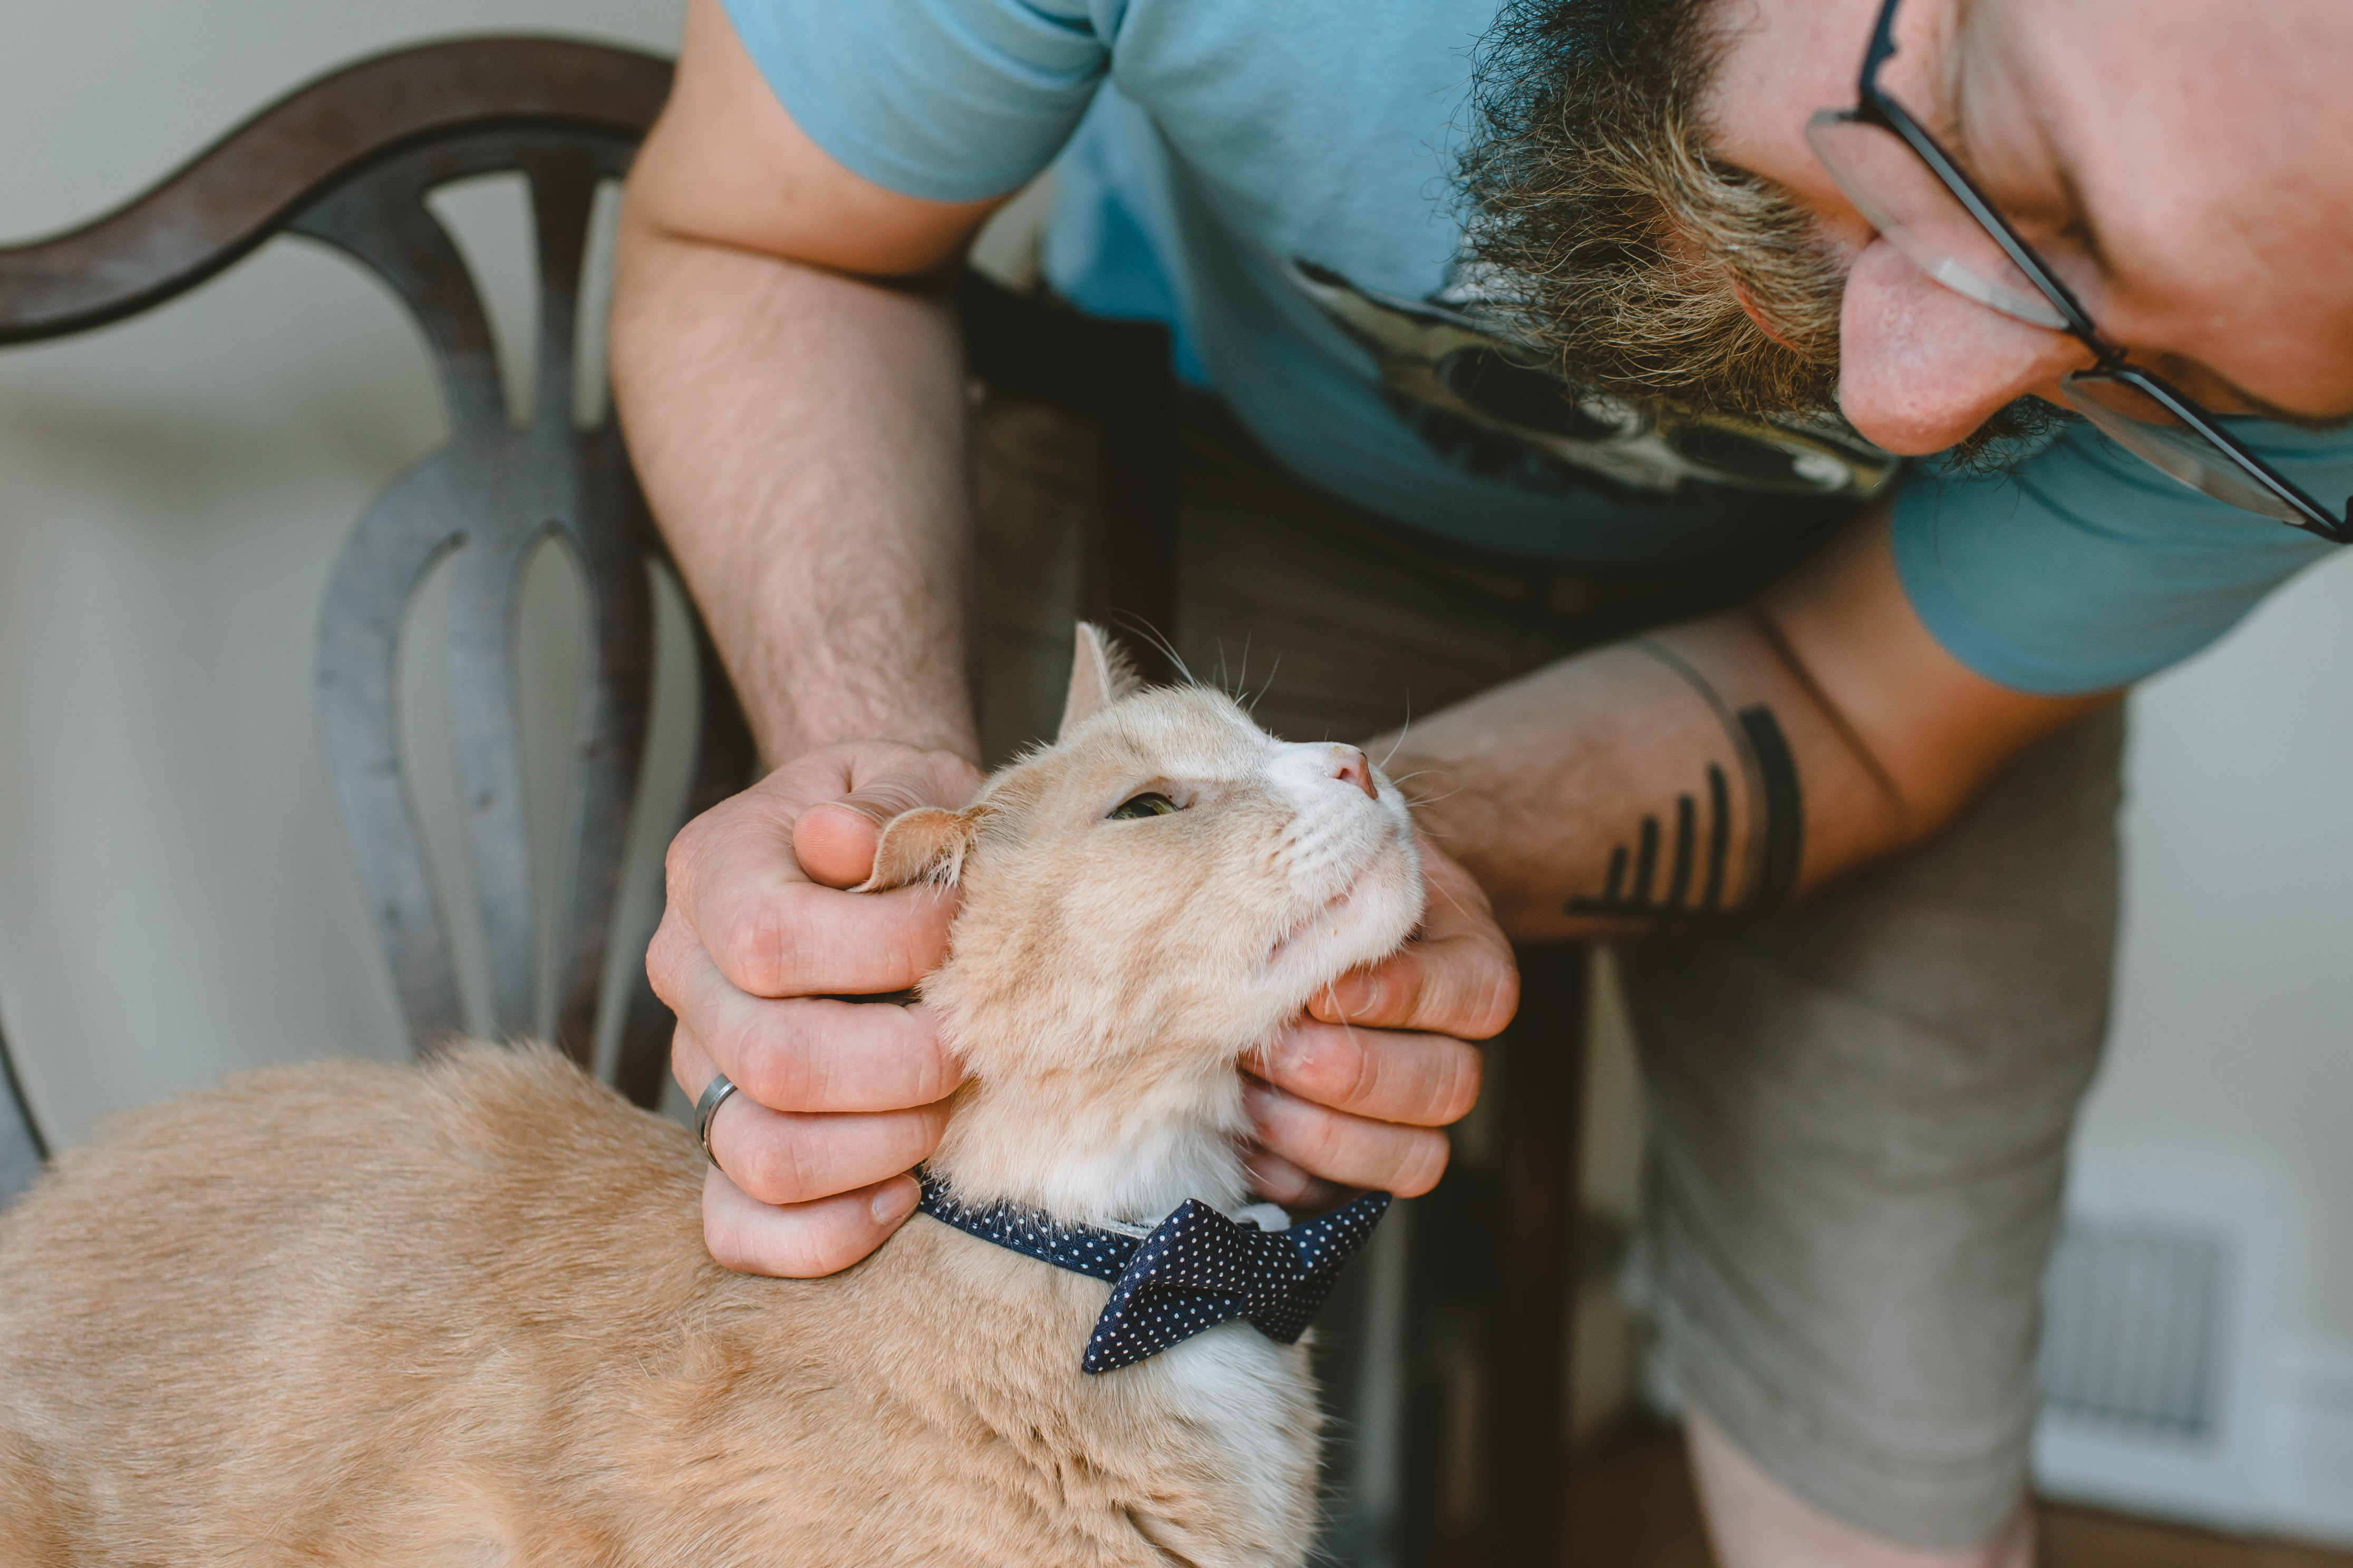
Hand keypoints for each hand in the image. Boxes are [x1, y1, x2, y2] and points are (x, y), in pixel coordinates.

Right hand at [651, 741, 983, 1277]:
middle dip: (900, 1066)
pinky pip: (737, 1224)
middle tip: (969, 1044)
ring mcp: (699, 1065)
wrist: (864, 850)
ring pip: (756, 1152)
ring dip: (877, 1148)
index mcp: (714, 872)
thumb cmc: (895, 817)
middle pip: (771, 1059)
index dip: (887, 949)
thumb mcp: (905, 772)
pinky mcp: (724, 1136)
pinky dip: (822, 1234)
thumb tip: (842, 840)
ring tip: (945, 1113)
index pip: (770, 939)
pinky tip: (901, 1197)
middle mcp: (685, 973)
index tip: (964, 929)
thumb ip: (891, 800)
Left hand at [1242, 839, 1515, 1211]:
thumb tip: (1346, 776)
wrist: (1270, 906)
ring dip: (1326, 1137)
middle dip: (1353, 1073)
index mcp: (1464, 952)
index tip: (1321, 984)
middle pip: (1453, 1088)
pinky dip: (1295, 1181)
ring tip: (1246, 1095)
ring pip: (1418, 1159)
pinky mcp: (1352, 1158)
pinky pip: (1349, 1202)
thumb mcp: (1328, 813)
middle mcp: (1450, 1038)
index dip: (1401, 997)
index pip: (1481, 994)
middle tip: (1268, 1046)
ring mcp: (1406, 1107)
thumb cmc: (1299, 854)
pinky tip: (1239, 1141)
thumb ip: (1336, 805)